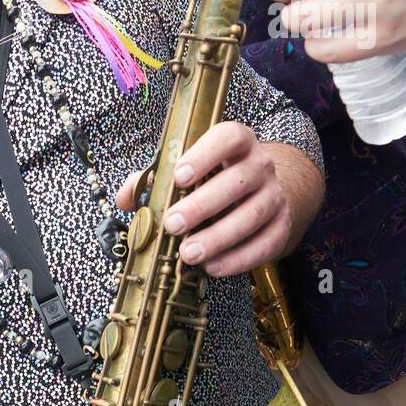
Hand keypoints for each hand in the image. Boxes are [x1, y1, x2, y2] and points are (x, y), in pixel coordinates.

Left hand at [117, 123, 291, 276]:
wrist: (267, 195)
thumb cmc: (216, 180)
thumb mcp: (188, 172)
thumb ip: (154, 180)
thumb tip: (124, 198)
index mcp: (237, 143)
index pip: (228, 138)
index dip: (204, 155)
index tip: (179, 176)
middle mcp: (260, 166)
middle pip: (237, 182)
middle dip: (203, 205)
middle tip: (173, 225)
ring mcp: (274, 196)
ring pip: (251, 216)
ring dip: (218, 238)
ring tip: (188, 254)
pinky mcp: (281, 227)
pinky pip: (264, 244)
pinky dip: (238, 259)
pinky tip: (213, 267)